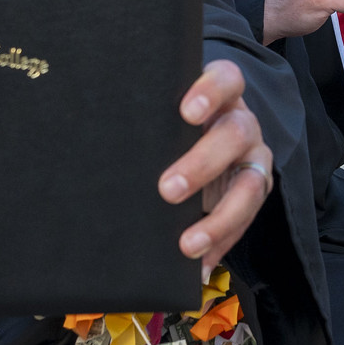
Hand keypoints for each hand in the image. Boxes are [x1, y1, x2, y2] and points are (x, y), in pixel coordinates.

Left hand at [161, 59, 273, 270]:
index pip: (225, 78)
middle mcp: (241, 121)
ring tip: (188, 244)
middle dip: (203, 163)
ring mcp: (252, 157)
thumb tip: (88, 147)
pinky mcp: (255, 190)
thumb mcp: (162, 117)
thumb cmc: (168, 127)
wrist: (195, 142)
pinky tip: (198, 266)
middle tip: (168, 189)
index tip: (186, 112)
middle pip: (236, 134)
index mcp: (219, 93)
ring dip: (220, 218)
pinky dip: (221, 244)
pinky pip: (246, 222)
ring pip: (252, 183)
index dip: (211, 92)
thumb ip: (147, 121)